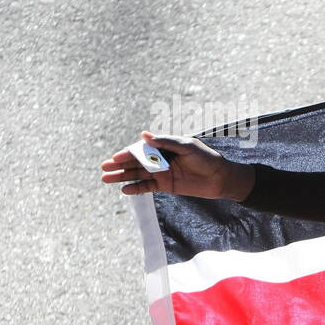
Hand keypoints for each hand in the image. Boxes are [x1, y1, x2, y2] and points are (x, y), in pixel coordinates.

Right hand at [99, 131, 252, 200]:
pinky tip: (124, 189)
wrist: (221, 178)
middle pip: (136, 162)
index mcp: (164, 146)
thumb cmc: (206, 158)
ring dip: (122, 176)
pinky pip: (147, 187)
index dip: (128, 154)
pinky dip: (136, 188)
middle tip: (104, 168)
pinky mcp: (166, 185)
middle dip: (119, 165)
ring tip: (105, 179)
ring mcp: (162, 173)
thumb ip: (165, 142)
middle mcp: (160, 159)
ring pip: (138, 174)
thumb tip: (143, 134)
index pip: (142, 149)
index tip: (116, 158)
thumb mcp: (187, 147)